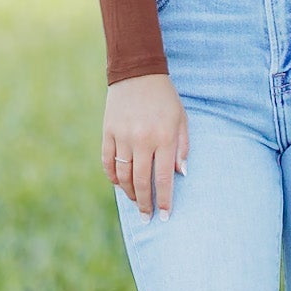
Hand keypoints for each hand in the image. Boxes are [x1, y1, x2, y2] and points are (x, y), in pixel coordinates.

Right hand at [102, 74, 188, 220]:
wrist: (138, 73)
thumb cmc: (165, 98)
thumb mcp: (181, 119)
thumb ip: (182, 147)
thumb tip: (182, 174)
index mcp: (164, 138)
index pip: (164, 178)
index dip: (164, 200)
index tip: (165, 216)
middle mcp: (143, 140)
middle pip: (142, 181)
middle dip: (145, 203)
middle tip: (147, 217)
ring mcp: (123, 136)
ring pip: (123, 175)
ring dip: (129, 192)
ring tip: (135, 202)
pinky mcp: (108, 132)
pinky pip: (108, 161)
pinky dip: (113, 176)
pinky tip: (119, 184)